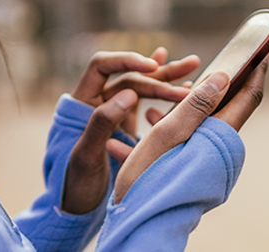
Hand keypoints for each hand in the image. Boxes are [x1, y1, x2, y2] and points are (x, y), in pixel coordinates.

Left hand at [60, 48, 199, 214]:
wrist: (74, 209)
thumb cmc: (74, 183)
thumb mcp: (86, 154)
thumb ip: (102, 122)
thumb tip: (130, 92)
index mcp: (82, 101)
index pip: (103, 65)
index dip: (127, 60)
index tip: (153, 67)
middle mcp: (98, 102)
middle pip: (130, 75)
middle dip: (161, 71)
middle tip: (191, 65)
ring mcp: (114, 114)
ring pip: (143, 88)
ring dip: (168, 78)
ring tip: (195, 65)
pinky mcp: (126, 127)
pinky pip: (148, 105)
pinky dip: (166, 96)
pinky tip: (185, 86)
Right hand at [111, 55, 268, 203]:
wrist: (139, 221)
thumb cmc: (149, 179)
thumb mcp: (168, 135)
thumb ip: (196, 104)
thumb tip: (225, 76)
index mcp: (221, 137)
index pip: (249, 96)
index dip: (257, 70)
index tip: (262, 48)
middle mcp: (221, 148)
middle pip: (228, 105)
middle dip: (218, 82)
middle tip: (211, 60)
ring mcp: (209, 158)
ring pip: (203, 119)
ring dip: (187, 103)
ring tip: (165, 90)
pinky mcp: (195, 165)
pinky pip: (189, 135)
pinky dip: (174, 122)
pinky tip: (150, 118)